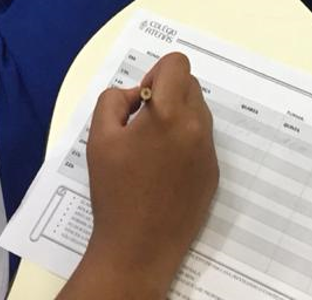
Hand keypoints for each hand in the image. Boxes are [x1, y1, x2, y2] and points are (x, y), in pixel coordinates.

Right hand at [79, 53, 218, 294]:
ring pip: (197, 112)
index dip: (155, 74)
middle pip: (190, 85)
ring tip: (150, 149)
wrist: (138, 247)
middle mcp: (197, 128)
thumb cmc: (115, 191)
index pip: (177, 64)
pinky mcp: (212, 173)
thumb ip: (114, 100)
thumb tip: (138, 97)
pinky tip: (162, 170)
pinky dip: (184, 142)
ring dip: (176, 117)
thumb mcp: (99, 137)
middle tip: (141, 124)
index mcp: (169, 114)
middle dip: (166, 94)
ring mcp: (209, 152)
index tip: (141, 101)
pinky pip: (201, 140)